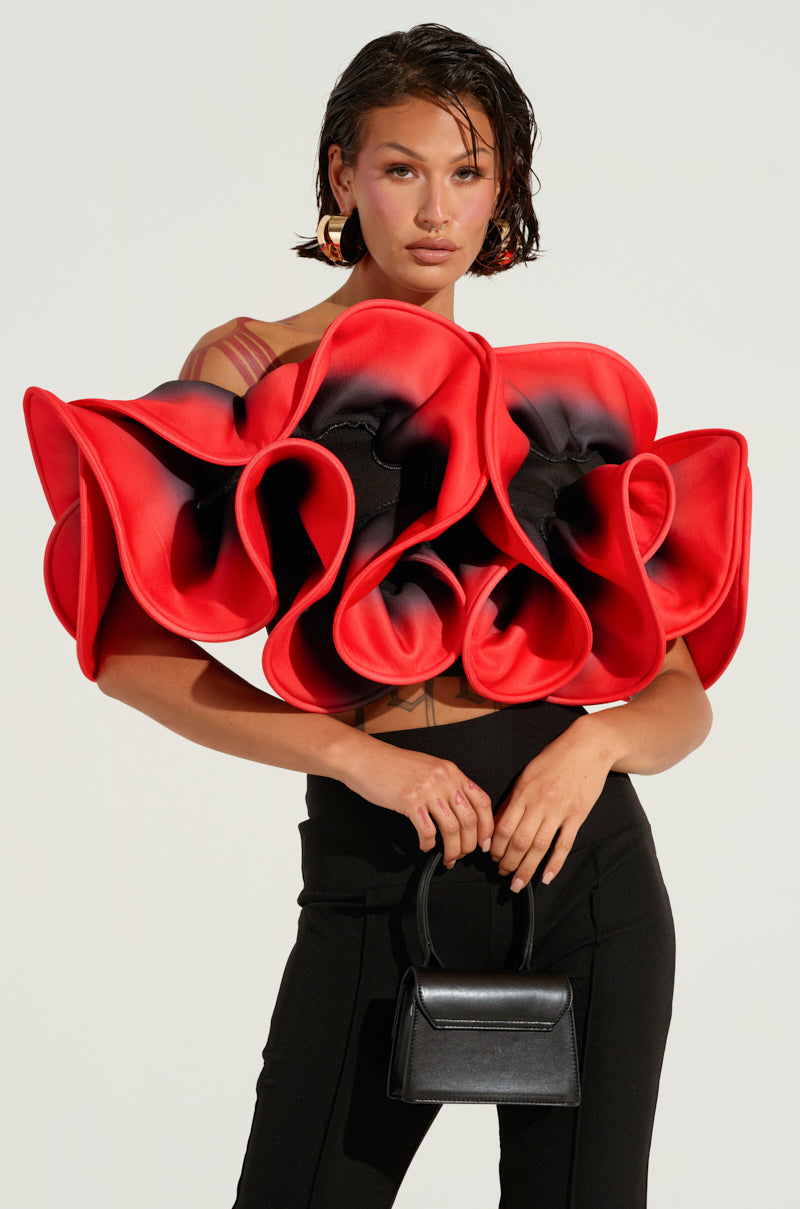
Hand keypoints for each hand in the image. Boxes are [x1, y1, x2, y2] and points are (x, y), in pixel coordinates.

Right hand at [340, 738, 493, 866]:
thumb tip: (462, 812)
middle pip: (469, 819)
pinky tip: (425, 845)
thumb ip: (447, 785)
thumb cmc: (393, 765)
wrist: (365, 758)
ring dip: (452, 849)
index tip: (484, 842)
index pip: (481, 801)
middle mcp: (443, 778)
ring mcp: (427, 789)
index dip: (487, 826)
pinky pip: (427, 831)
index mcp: (451, 771)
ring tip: (448, 858)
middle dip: (469, 844)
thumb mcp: (428, 768)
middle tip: (464, 855)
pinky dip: (429, 844)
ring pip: (451, 828)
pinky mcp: (409, 800)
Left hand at [490, 715, 613, 890]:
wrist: (588, 746)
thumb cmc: (555, 758)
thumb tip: (499, 823)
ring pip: (539, 847)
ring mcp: (559, 811)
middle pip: (519, 841)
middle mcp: (539, 803)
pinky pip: (564, 844)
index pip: (503, 827)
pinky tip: (546, 877)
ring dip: (526, 869)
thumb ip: (514, 799)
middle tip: (502, 874)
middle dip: (508, 863)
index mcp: (523, 792)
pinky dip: (554, 864)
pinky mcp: (577, 815)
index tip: (492, 858)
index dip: (496, 847)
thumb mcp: (527, 774)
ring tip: (518, 883)